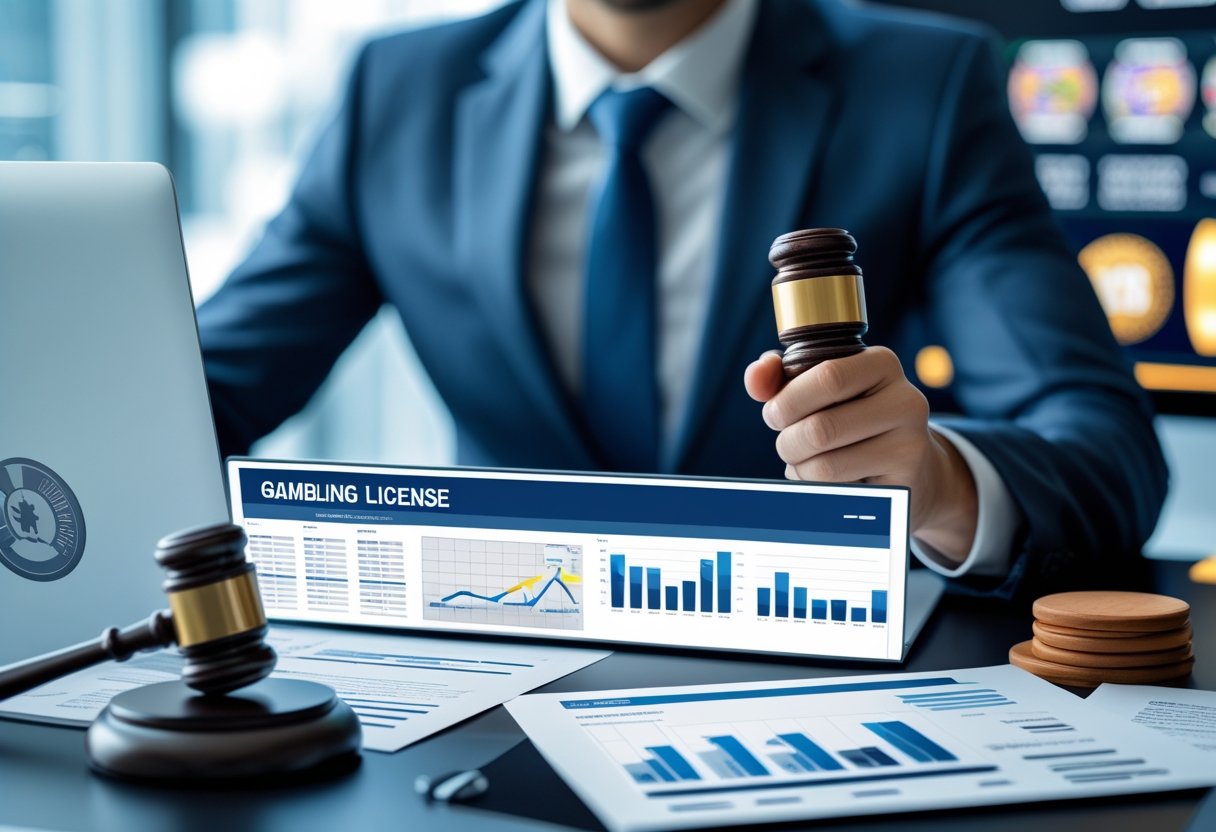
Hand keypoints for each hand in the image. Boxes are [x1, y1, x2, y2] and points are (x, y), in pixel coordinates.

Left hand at [743, 347, 977, 562]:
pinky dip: (819, 489)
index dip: (787, 400)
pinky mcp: (904, 484)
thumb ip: (780, 376)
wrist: (910, 465)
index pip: (827, 377)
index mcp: (881, 364)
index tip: (774, 414)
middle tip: (787, 444)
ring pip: (825, 466)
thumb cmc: (850, 416)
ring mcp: (910, 444)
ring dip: (800, 469)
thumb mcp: (819, 388)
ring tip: (805, 462)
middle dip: (788, 441)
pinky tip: (829, 479)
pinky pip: (840, 493)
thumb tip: (755, 378)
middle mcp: (905, 400)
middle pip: (821, 428)